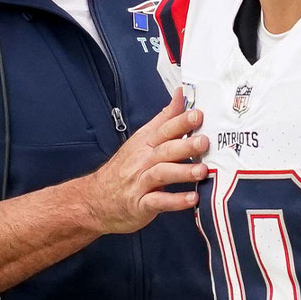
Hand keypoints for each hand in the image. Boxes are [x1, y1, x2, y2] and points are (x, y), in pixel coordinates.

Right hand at [81, 87, 208, 234]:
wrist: (96, 200)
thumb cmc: (125, 169)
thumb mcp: (142, 140)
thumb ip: (164, 119)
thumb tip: (181, 95)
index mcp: (144, 143)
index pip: (164, 129)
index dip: (180, 121)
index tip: (197, 114)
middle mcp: (143, 161)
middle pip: (165, 150)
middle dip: (185, 145)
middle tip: (204, 142)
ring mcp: (140, 183)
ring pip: (162, 173)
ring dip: (182, 172)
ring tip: (202, 171)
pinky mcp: (141, 204)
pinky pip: (159, 201)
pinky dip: (175, 201)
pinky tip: (192, 198)